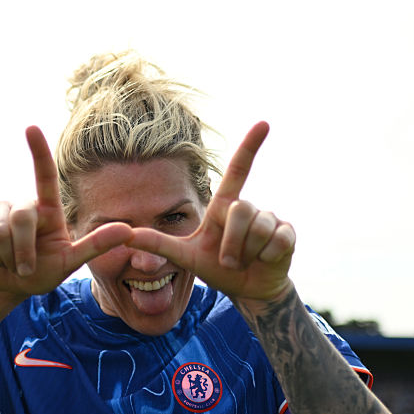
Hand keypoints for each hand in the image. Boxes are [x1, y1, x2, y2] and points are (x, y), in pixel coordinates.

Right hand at [0, 126, 132, 299]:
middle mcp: (24, 204)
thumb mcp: (71, 262)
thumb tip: (128, 230)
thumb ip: (97, 245)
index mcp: (48, 209)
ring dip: (7, 257)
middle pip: (21, 218)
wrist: (7, 284)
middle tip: (26, 268)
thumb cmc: (42, 272)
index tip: (31, 128)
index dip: (39, 152)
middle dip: (23, 250)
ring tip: (10, 263)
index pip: (44, 175)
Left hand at [126, 122, 295, 302]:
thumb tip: (126, 233)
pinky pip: (276, 241)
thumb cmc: (216, 268)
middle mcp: (248, 207)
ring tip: (245, 261)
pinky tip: (265, 260)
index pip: (238, 170)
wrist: (247, 290)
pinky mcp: (287, 234)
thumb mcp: (184, 256)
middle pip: (240, 210)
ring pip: (259, 229)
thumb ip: (157, 243)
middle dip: (231, 243)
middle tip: (228, 261)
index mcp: (224, 206)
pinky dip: (266, 257)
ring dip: (247, 254)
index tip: (264, 123)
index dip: (250, 146)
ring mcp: (270, 220)